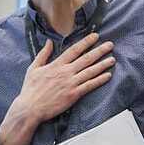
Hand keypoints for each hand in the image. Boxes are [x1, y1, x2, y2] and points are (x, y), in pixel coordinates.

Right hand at [0, 34, 115, 144]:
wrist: (30, 108)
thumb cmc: (30, 89)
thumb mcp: (33, 68)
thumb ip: (43, 54)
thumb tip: (49, 42)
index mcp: (56, 65)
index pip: (74, 50)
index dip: (86, 42)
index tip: (95, 36)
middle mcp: (65, 72)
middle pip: (86, 58)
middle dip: (99, 50)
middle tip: (110, 45)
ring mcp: (70, 83)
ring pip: (90, 71)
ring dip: (102, 65)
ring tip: (112, 59)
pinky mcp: (73, 95)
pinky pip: (89, 85)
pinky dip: (99, 80)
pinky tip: (108, 76)